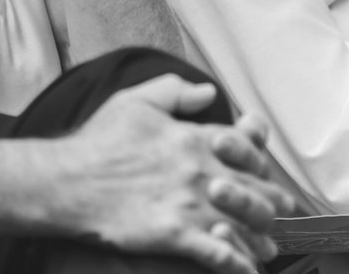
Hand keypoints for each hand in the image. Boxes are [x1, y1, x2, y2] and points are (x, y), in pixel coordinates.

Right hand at [0, 75, 297, 273]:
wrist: (67, 181)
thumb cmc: (97, 143)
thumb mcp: (135, 100)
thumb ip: (177, 91)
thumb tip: (210, 92)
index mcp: (193, 139)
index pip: (246, 151)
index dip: (262, 164)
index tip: (269, 175)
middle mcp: (199, 171)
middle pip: (254, 190)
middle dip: (272, 206)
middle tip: (282, 216)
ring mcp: (189, 204)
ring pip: (244, 224)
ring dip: (260, 239)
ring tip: (267, 250)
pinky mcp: (175, 234)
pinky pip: (218, 254)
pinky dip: (236, 264)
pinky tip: (244, 270)